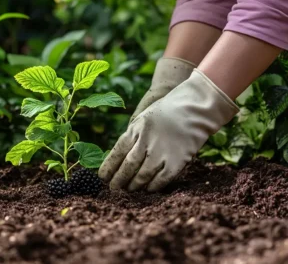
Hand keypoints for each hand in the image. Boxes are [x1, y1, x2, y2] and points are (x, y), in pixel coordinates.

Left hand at [99, 69, 238, 191]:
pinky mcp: (176, 161)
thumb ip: (131, 136)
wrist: (193, 107)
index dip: (108, 167)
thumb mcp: (143, 118)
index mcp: (135, 130)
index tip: (102, 177)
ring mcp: (161, 152)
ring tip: (129, 190)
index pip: (116, 153)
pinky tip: (148, 189)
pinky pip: (161, 179)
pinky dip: (153, 186)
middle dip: (118, 180)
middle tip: (113, 189)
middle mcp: (146, 142)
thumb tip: (118, 157)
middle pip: (128, 167)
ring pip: (142, 176)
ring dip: (134, 185)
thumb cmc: (164, 112)